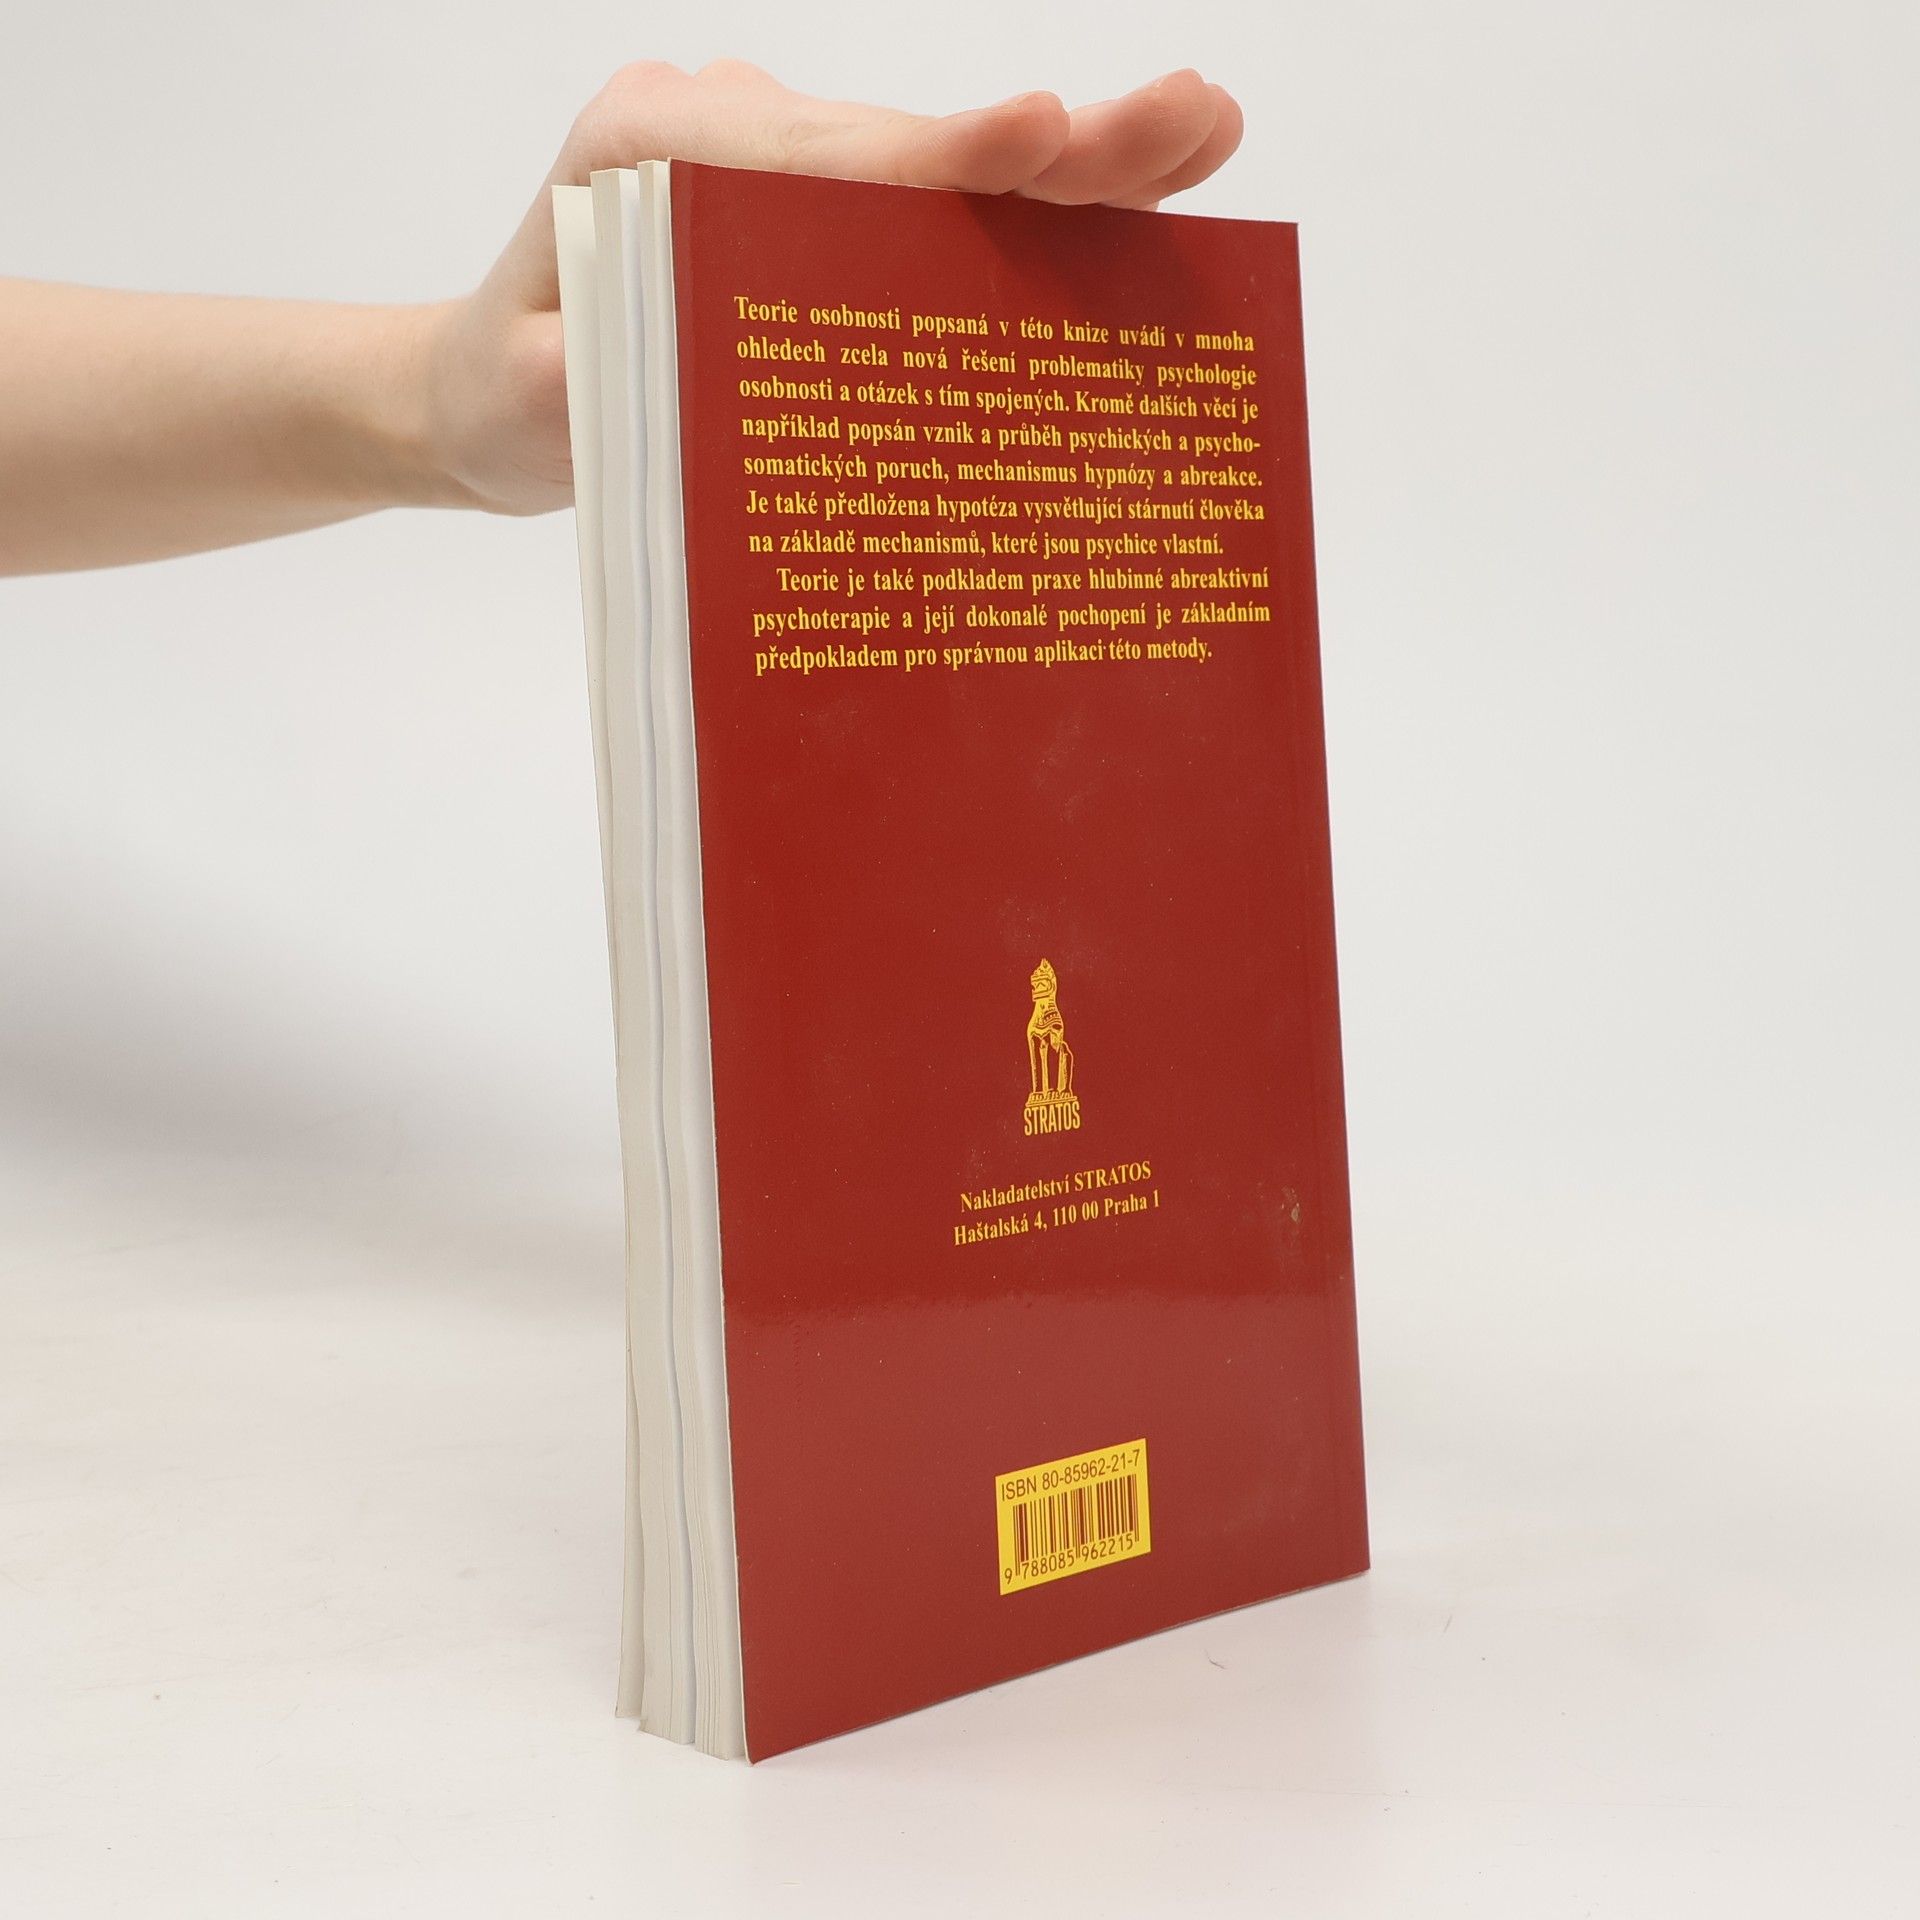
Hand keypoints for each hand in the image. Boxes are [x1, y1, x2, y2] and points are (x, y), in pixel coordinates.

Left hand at [420, 61, 1244, 517]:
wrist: (476, 385)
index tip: (1041, 134)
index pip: (825, 160)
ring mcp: (779, 162)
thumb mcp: (535, 404)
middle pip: (912, 145)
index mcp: (654, 152)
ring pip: (936, 170)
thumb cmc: (506, 396)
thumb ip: (613, 376)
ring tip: (1194, 145)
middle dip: (1057, 144)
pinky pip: (925, 210)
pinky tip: (1121, 209)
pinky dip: (1022, 217)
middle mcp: (728, 131)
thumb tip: (717, 355)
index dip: (945, 159)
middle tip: (1195, 122)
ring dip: (1067, 168)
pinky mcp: (809, 206)